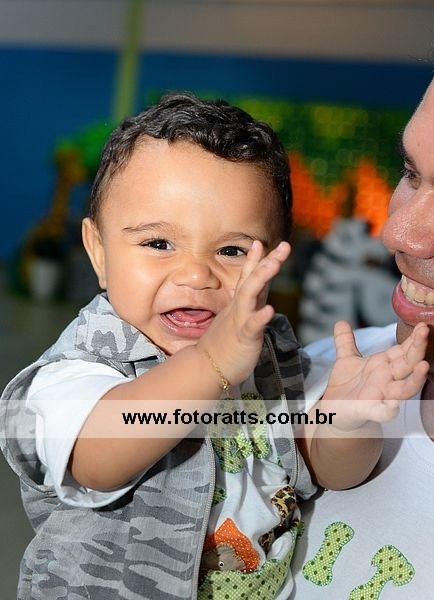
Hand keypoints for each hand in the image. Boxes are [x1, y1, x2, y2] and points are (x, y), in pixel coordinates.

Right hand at [197, 240, 290, 385]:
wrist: (207, 366)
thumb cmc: (224, 344)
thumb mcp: (237, 318)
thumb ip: (249, 302)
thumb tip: (258, 289)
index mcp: (240, 304)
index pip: (248, 278)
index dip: (256, 260)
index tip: (261, 242)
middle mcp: (239, 308)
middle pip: (252, 280)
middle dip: (266, 262)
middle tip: (284, 246)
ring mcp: (240, 321)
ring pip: (250, 296)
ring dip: (262, 278)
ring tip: (275, 263)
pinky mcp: (243, 338)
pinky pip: (252, 326)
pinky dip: (260, 317)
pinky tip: (270, 310)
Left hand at [322, 321, 428, 430]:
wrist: (335, 410)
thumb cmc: (347, 386)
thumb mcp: (346, 360)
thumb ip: (345, 341)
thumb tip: (341, 322)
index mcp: (383, 365)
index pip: (402, 350)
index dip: (413, 338)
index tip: (422, 324)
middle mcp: (386, 379)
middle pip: (407, 363)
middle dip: (417, 348)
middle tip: (425, 331)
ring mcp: (380, 395)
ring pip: (404, 389)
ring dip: (415, 379)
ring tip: (423, 366)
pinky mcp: (369, 410)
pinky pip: (382, 412)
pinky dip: (389, 410)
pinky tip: (394, 406)